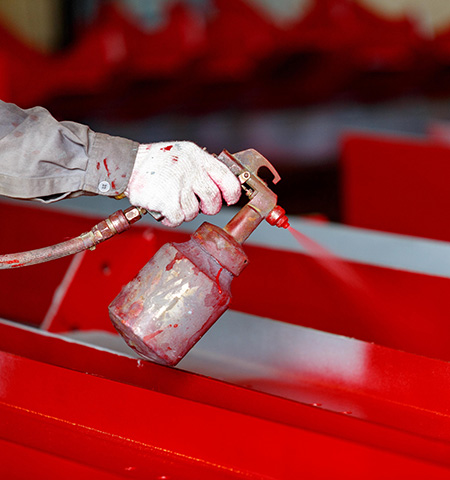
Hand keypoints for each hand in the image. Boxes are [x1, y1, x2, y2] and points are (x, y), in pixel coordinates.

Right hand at [125, 141, 240, 226]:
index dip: (232, 192)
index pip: (226, 178)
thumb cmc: (156, 161)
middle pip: (213, 200)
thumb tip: (220, 184)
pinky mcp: (169, 203)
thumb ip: (201, 166)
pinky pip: (178, 219)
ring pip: (193, 212)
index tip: (230, 199)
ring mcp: (181, 188)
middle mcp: (192, 172)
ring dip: (183, 210)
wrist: (127, 164)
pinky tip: (162, 205)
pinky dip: (170, 217)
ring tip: (169, 197)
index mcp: (198, 158)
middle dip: (207, 207)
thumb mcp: (184, 153)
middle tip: (195, 203)